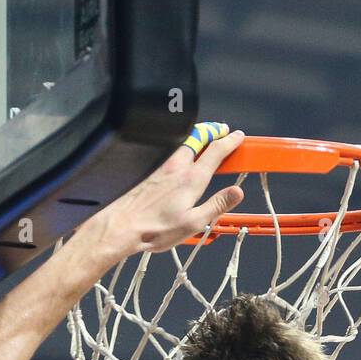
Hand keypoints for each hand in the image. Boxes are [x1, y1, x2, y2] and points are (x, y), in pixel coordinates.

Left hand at [90, 127, 245, 258]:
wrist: (122, 225)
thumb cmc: (155, 228)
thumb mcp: (193, 223)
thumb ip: (217, 205)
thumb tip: (237, 192)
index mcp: (192, 179)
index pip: (216, 151)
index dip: (230, 141)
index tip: (238, 136)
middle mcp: (177, 167)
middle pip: (198, 137)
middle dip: (213, 131)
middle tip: (222, 131)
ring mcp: (162, 166)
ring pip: (183, 142)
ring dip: (198, 136)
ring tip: (206, 138)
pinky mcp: (151, 171)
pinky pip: (171, 151)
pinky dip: (182, 146)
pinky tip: (182, 154)